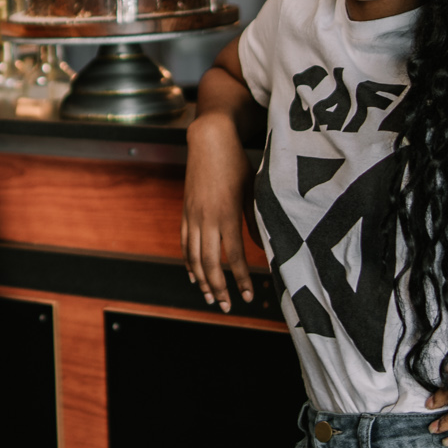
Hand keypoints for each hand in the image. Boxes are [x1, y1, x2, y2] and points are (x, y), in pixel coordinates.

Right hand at [182, 111, 253, 312]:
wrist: (209, 140)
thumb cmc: (236, 163)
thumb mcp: (253, 189)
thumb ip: (255, 219)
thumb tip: (262, 246)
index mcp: (228, 215)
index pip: (234, 257)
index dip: (242, 280)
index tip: (249, 296)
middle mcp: (208, 219)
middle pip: (210, 264)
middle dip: (220, 288)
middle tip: (228, 307)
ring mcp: (193, 216)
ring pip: (194, 257)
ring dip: (202, 280)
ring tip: (210, 298)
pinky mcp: (186, 211)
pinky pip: (185, 242)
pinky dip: (188, 262)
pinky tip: (193, 275)